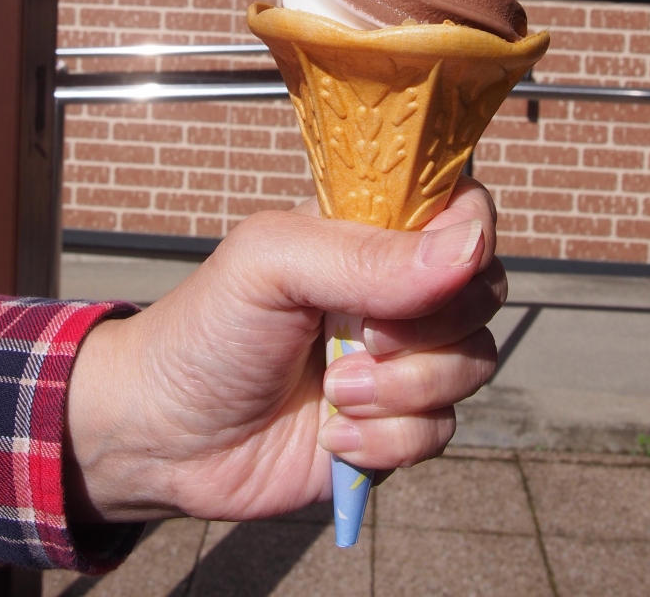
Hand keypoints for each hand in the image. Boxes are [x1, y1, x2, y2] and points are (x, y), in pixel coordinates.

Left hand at [64, 179, 504, 522]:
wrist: (165, 437)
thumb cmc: (207, 329)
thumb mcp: (272, 264)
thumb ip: (366, 254)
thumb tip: (468, 248)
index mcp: (369, 232)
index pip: (463, 207)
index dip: (470, 234)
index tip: (440, 268)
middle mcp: (396, 291)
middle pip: (483, 290)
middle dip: (431, 327)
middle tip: (363, 338)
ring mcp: (401, 360)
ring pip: (474, 364)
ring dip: (406, 390)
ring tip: (338, 392)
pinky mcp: (397, 426)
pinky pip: (442, 431)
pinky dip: (389, 441)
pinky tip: (332, 436)